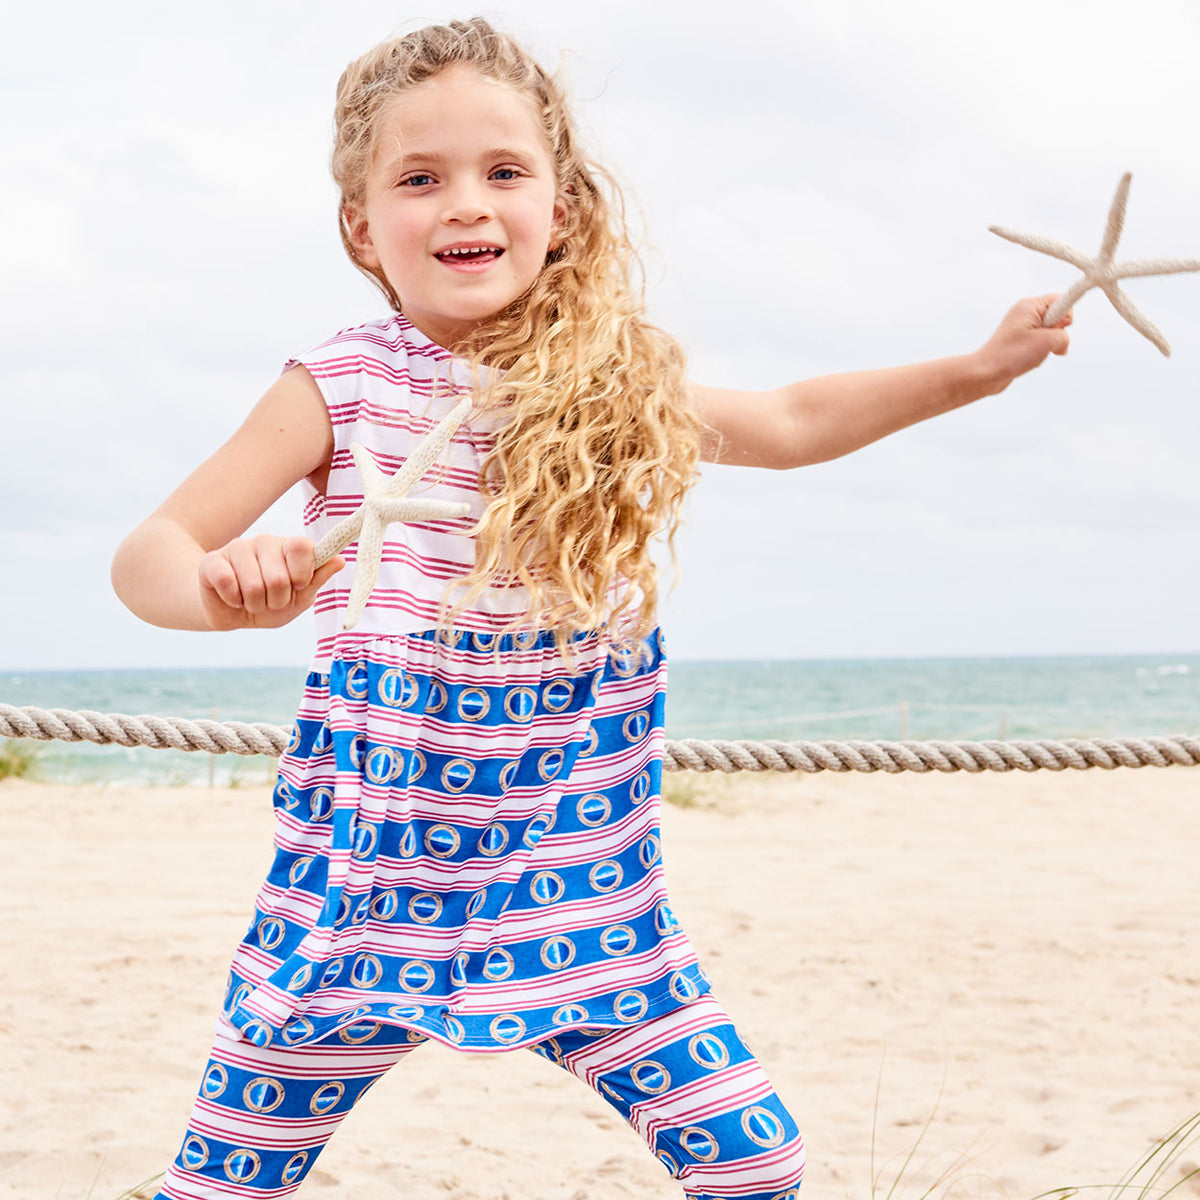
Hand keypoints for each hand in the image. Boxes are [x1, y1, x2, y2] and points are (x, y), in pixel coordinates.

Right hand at [198, 535, 343, 629]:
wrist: (232, 615)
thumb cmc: (270, 603)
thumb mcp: (300, 597)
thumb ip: (318, 578)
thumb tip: (340, 559)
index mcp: (289, 547)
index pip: (302, 546)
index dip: (301, 573)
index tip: (298, 585)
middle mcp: (264, 542)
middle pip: (279, 577)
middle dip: (276, 600)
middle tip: (270, 600)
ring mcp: (237, 548)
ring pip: (253, 585)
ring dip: (254, 604)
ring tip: (251, 600)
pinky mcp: (212, 560)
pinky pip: (227, 582)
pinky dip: (233, 600)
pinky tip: (232, 597)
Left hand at [976, 295, 1071, 395]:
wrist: (984, 374)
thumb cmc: (1011, 355)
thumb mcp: (1047, 341)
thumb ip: (1064, 335)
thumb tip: (1063, 342)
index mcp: (1030, 305)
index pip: (1061, 300)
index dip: (1066, 316)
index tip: (1055, 329)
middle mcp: (1025, 313)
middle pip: (1057, 318)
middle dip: (1056, 335)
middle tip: (1041, 345)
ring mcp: (1021, 328)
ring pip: (1050, 335)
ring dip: (1047, 348)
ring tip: (1031, 355)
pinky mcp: (1020, 341)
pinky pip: (1040, 346)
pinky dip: (1039, 355)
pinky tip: (1028, 361)